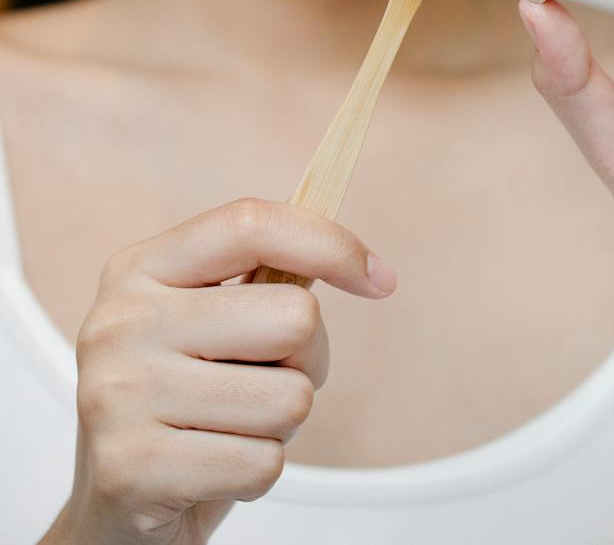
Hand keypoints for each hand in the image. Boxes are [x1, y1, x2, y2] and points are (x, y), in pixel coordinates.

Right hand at [62, 198, 396, 543]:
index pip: (250, 224)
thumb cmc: (180, 403)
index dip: (329, 243)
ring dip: (280, 425)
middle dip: (308, 359)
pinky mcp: (131, 468)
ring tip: (231, 428)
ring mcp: (118, 394)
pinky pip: (261, 464)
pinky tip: (213, 470)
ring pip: (289, 399)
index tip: (379, 278)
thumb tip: (362, 263)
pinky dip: (256, 473)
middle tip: (268, 381)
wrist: (109, 513)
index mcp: (140, 268)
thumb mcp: (203, 322)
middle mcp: (120, 321)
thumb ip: (264, 282)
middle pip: (294, 316)